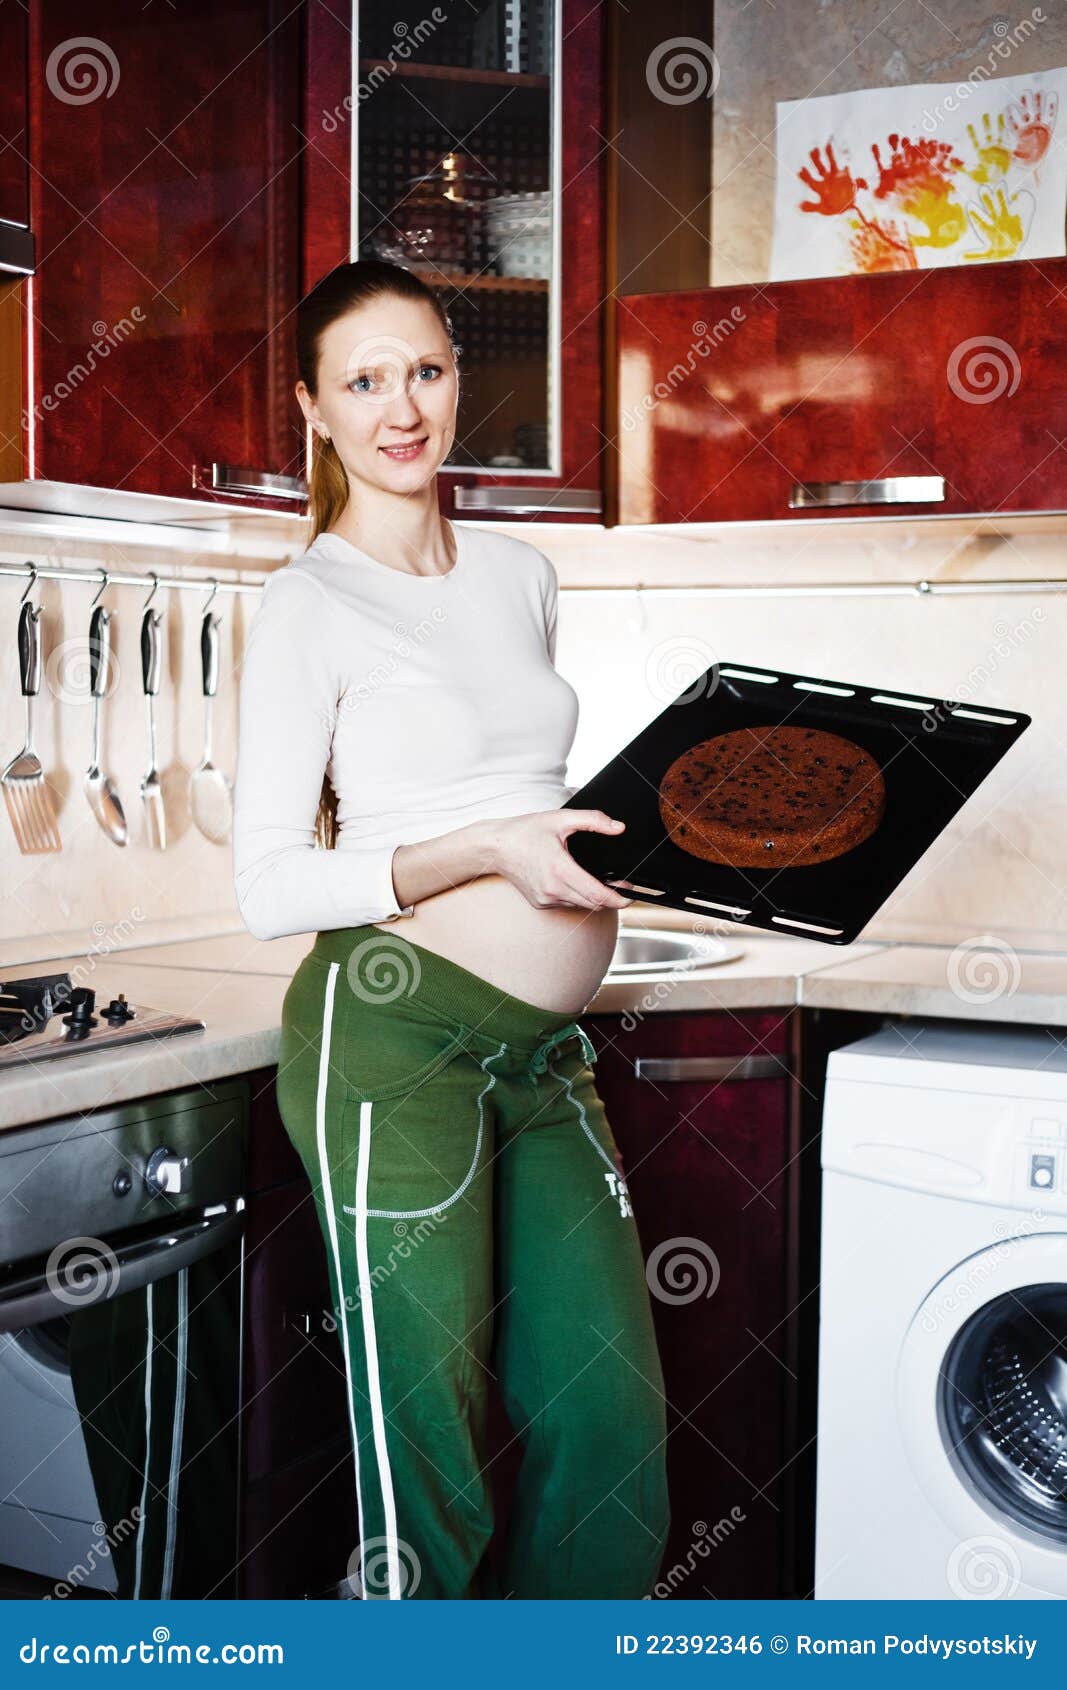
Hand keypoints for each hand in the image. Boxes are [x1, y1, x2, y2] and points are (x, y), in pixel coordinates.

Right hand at [486, 809, 633, 911]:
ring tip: (601, 882)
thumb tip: (619, 827)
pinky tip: (577, 882)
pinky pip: (568, 904)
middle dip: (611, 899)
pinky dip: (577, 897)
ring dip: (594, 898)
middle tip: (622, 886)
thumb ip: (593, 820)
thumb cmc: (525, 831)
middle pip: (593, 904)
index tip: (631, 897)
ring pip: (581, 906)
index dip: (618, 899)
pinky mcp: (541, 903)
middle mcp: (553, 889)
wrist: (495, 847)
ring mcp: (546, 899)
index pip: (597, 895)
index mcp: (560, 869)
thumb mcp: (561, 819)